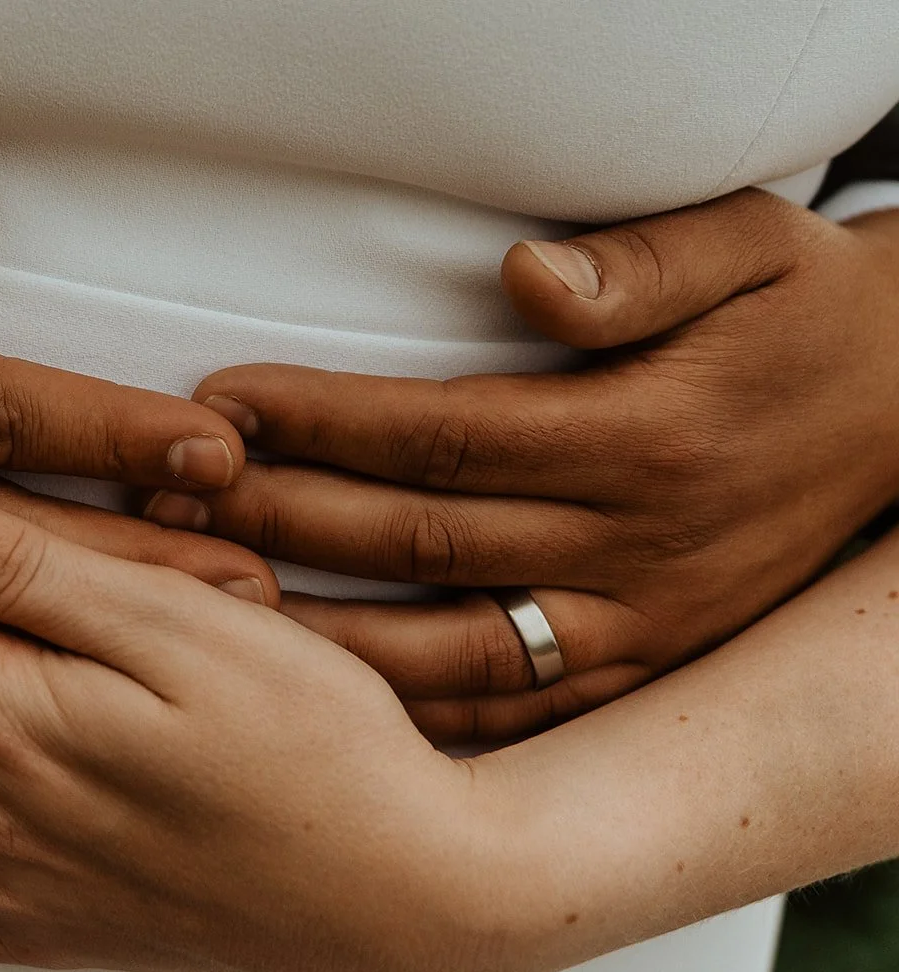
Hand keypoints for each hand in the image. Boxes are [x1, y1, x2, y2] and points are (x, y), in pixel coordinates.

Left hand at [146, 189, 898, 738]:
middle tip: (170, 506)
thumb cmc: (806, 321)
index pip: (440, 436)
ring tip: (207, 608)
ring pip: (446, 650)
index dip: (319, 422)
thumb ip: (643, 266)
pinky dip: (410, 714)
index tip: (219, 404)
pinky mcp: (640, 670)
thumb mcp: (756, 252)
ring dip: (318, 634)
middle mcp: (632, 547)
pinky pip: (509, 714)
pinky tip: (320, 702)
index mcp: (641, 439)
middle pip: (417, 544)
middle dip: (281, 522)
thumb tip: (525, 280)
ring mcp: (637, 626)